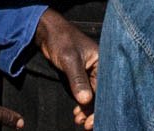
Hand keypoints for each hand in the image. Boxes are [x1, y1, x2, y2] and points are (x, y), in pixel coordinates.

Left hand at [31, 10, 97, 130]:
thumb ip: (78, 80)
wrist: (48, 32)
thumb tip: (85, 101)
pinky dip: (82, 105)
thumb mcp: (70, 59)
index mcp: (103, 61)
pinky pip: (86, 94)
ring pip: (94, 97)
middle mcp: (100, 68)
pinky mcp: (82, 76)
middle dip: (94, 112)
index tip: (91, 122)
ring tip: (78, 120)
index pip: (105, 89)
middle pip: (102, 96)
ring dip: (87, 110)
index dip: (99, 107)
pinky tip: (77, 113)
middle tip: (84, 124)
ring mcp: (91, 73)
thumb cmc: (61, 40)